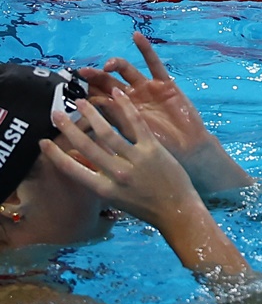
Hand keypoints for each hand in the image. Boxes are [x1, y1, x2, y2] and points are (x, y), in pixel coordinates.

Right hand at [42, 93, 250, 278]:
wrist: (177, 210)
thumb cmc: (145, 206)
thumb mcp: (116, 199)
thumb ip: (99, 180)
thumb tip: (78, 161)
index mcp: (104, 189)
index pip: (72, 169)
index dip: (55, 155)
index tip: (42, 142)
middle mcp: (117, 174)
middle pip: (87, 146)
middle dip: (68, 129)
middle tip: (55, 114)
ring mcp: (136, 160)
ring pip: (108, 132)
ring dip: (93, 114)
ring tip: (80, 101)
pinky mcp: (153, 149)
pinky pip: (136, 124)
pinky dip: (126, 107)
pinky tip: (117, 94)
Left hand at [81, 32, 250, 195]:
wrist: (186, 149)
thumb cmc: (157, 149)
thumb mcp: (130, 139)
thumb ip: (111, 126)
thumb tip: (82, 126)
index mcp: (118, 113)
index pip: (97, 98)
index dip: (86, 93)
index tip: (73, 91)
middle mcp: (130, 98)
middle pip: (108, 82)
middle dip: (95, 76)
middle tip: (83, 72)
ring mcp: (146, 88)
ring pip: (127, 71)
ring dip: (116, 64)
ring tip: (109, 65)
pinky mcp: (164, 83)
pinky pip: (154, 64)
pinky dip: (145, 49)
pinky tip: (136, 36)